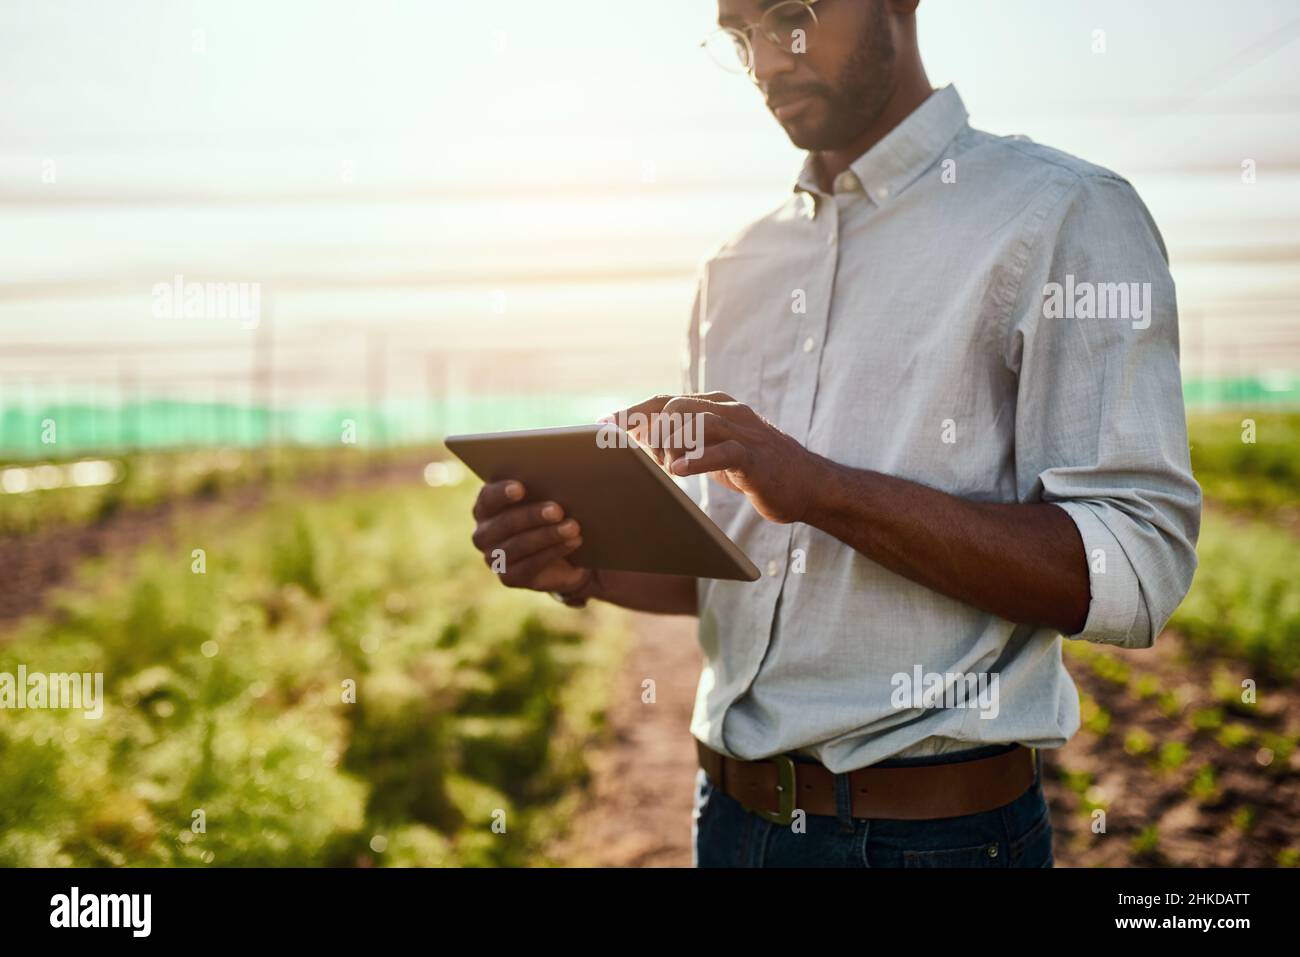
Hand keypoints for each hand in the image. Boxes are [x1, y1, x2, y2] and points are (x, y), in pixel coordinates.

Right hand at [470, 479, 591, 593]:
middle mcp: (483, 534)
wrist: (564, 555)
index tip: (521, 488)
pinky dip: (553, 552)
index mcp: (486, 507)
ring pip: (518, 546)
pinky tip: (573, 542)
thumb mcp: (547, 498)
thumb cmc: (551, 515)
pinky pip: (529, 566)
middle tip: (558, 510)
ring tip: (573, 526)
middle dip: (532, 515)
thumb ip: (544, 486)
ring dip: (548, 535)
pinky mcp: (508, 578)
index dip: (502, 493)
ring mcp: (493, 558)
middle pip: (505, 523)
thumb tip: (561, 474)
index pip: (488, 497)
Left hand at [612, 393, 823, 523]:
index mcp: (714, 407)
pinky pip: (723, 451)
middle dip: (641, 425)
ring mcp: (742, 431)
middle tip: (620, 448)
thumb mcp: (715, 452)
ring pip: (696, 422)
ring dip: (665, 439)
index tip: (601, 424)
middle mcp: (726, 411)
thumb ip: (685, 444)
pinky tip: (676, 471)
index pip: (664, 402)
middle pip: (673, 407)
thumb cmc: (755, 470)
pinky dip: (697, 459)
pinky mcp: (755, 455)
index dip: (631, 412)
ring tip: (646, 458)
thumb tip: (642, 445)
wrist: (807, 485)